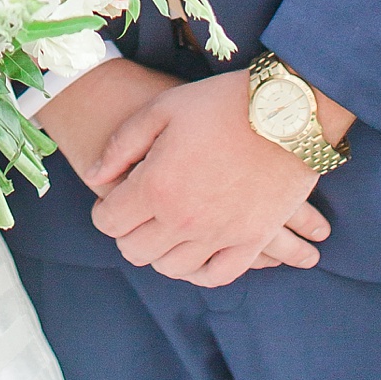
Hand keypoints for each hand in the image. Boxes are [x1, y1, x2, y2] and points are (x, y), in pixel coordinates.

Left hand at [88, 70, 348, 287]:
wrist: (287, 112)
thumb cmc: (220, 104)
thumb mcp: (161, 109)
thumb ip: (121, 146)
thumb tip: (93, 176)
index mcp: (156, 187)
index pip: (109, 222)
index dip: (103, 211)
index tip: (111, 199)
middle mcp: (183, 220)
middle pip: (136, 251)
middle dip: (127, 234)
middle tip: (134, 215)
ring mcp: (219, 235)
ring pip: (172, 268)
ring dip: (160, 252)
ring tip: (162, 231)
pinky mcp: (251, 241)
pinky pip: (216, 276)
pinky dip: (199, 271)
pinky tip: (193, 256)